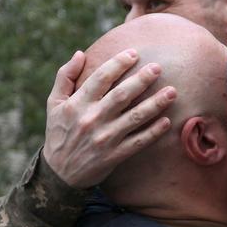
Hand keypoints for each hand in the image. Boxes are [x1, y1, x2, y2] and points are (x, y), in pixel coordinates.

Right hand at [43, 49, 176, 187]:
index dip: (118, 63)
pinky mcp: (114, 155)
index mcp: (77, 104)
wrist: (60, 173)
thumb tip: (80, 53)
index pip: (101, 78)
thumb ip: (65, 76)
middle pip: (122, 95)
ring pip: (135, 118)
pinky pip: (138, 142)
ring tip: (172, 92)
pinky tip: (167, 121)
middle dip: (142, 80)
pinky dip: (153, 132)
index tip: (134, 53)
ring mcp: (105, 138)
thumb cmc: (58, 132)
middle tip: (158, 68)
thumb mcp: (54, 103)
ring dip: (155, 104)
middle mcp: (92, 119)